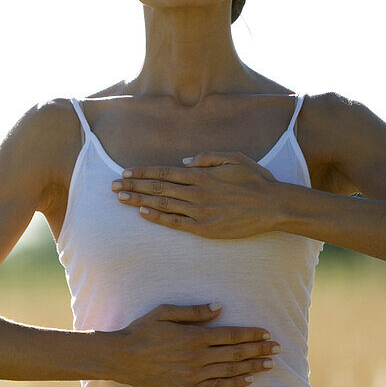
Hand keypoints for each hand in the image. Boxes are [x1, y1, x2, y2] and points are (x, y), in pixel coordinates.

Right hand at [110, 303, 279, 386]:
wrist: (123, 358)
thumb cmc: (142, 331)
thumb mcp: (165, 312)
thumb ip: (193, 311)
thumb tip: (219, 307)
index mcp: (194, 336)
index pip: (230, 335)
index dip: (251, 334)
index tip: (267, 333)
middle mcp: (198, 356)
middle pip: (236, 353)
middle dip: (259, 349)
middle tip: (278, 348)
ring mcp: (194, 375)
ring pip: (230, 370)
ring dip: (252, 366)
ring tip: (270, 364)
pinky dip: (234, 384)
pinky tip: (248, 380)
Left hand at [111, 152, 291, 238]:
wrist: (272, 206)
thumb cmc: (254, 180)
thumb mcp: (233, 158)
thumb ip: (207, 158)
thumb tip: (184, 160)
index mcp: (201, 175)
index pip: (164, 172)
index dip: (142, 173)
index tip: (125, 172)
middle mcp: (196, 192)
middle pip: (158, 188)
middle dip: (133, 186)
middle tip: (113, 186)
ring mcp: (200, 211)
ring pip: (162, 204)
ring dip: (139, 201)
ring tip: (121, 198)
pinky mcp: (205, 228)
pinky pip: (175, 223)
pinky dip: (158, 217)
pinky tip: (143, 214)